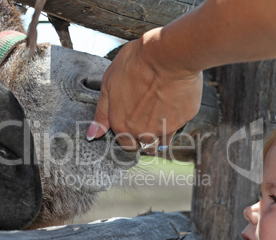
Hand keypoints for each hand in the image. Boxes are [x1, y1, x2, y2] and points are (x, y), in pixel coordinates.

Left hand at [87, 28, 202, 151]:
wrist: (167, 56)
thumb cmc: (136, 64)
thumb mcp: (109, 84)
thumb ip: (102, 113)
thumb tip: (93, 135)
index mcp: (122, 126)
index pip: (126, 145)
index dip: (129, 136)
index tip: (133, 122)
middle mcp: (142, 132)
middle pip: (145, 146)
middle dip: (144, 137)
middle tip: (148, 117)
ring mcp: (164, 128)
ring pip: (162, 141)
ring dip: (160, 131)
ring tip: (160, 111)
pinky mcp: (183, 120)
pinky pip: (178, 125)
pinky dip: (175, 118)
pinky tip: (173, 102)